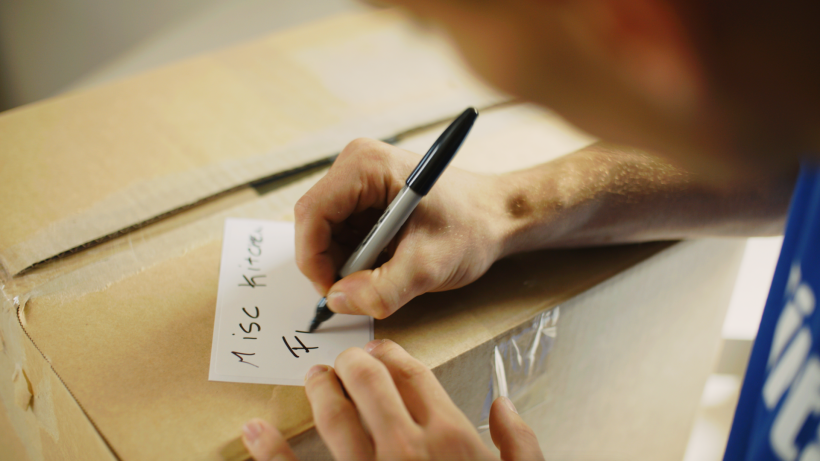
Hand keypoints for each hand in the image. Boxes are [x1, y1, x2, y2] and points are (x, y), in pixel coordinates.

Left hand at [241, 339, 544, 460]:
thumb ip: (520, 446)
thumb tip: (503, 408)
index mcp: (451, 438)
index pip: (413, 374)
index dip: (392, 354)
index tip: (381, 350)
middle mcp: (407, 449)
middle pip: (370, 381)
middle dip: (353, 362)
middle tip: (345, 360)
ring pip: (334, 415)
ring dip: (320, 389)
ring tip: (314, 378)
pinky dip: (269, 452)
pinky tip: (254, 432)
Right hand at [295, 138, 508, 318]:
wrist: (498, 216)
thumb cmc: (471, 228)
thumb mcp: (428, 266)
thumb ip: (381, 289)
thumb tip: (338, 300)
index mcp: (365, 166)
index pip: (312, 214)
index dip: (314, 260)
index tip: (334, 293)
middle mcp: (356, 166)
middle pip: (315, 224)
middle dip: (332, 263)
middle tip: (362, 290)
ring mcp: (359, 180)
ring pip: (326, 233)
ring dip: (346, 263)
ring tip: (386, 272)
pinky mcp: (365, 196)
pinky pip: (342, 233)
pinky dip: (357, 257)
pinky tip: (387, 262)